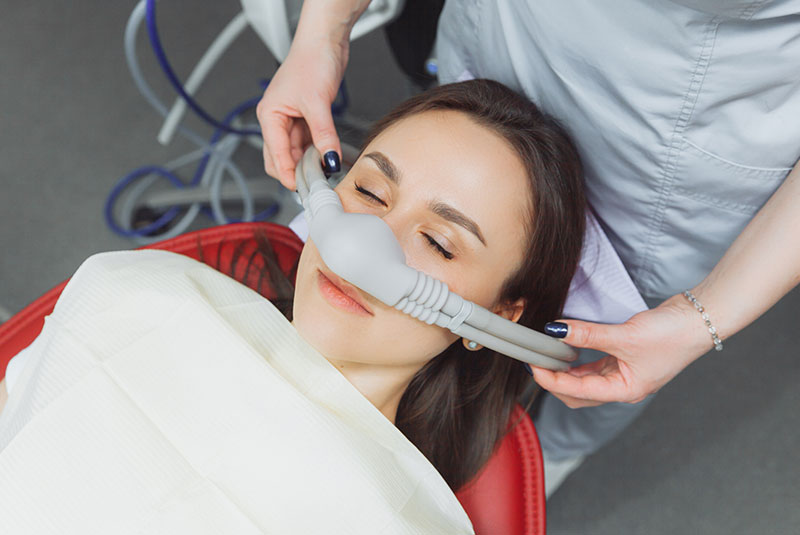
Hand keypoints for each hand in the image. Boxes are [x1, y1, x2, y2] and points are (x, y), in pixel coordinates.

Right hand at [257, 37, 346, 189]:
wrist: (325, 42)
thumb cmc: (311, 61)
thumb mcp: (318, 104)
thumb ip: (323, 135)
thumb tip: (329, 160)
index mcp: (269, 116)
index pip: (275, 155)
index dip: (288, 175)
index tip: (302, 190)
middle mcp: (276, 120)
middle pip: (281, 158)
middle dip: (296, 172)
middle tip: (315, 185)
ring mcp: (291, 120)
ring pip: (296, 152)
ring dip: (309, 163)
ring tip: (325, 172)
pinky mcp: (306, 117)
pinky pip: (308, 142)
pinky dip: (317, 151)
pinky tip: (328, 157)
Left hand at [531, 293, 714, 407]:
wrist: (700, 318)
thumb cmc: (672, 334)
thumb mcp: (624, 335)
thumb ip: (588, 334)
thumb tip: (556, 330)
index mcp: (625, 390)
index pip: (578, 392)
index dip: (552, 380)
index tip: (533, 364)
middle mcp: (623, 386)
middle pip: (578, 393)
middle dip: (555, 380)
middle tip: (535, 360)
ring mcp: (624, 373)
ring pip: (584, 379)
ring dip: (565, 369)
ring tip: (545, 353)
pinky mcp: (625, 358)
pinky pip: (594, 364)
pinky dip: (578, 358)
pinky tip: (566, 347)